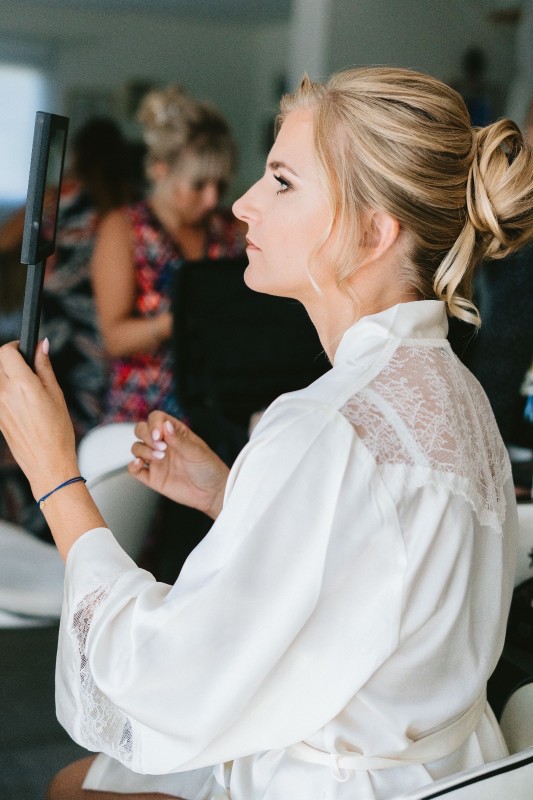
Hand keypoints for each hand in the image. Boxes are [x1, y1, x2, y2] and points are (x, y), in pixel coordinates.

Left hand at [0, 340, 78, 500]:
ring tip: (23, 386)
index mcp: (22, 385)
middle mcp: (4, 393)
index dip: (15, 346)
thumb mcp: (56, 394)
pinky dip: (4, 391)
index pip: (6, 352)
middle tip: (25, 366)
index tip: (23, 349)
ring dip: (5, 375)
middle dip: (8, 359)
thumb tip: (41, 345)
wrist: (47, 462)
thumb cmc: (57, 431)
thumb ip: (44, 367)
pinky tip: (20, 402)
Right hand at [129, 411, 229, 519]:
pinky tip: (139, 464)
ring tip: (160, 458)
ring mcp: (157, 460)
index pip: (156, 419)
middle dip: (146, 435)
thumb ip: (179, 439)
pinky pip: (134, 469)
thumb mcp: (196, 452)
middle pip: (141, 430)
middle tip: (160, 447)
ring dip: (143, 450)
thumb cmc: (209, 468)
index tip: (159, 435)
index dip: (154, 423)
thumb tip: (165, 425)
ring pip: (137, 448)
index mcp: (175, 433)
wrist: (212, 492)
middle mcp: (163, 444)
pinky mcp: (153, 477)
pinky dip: (132, 466)